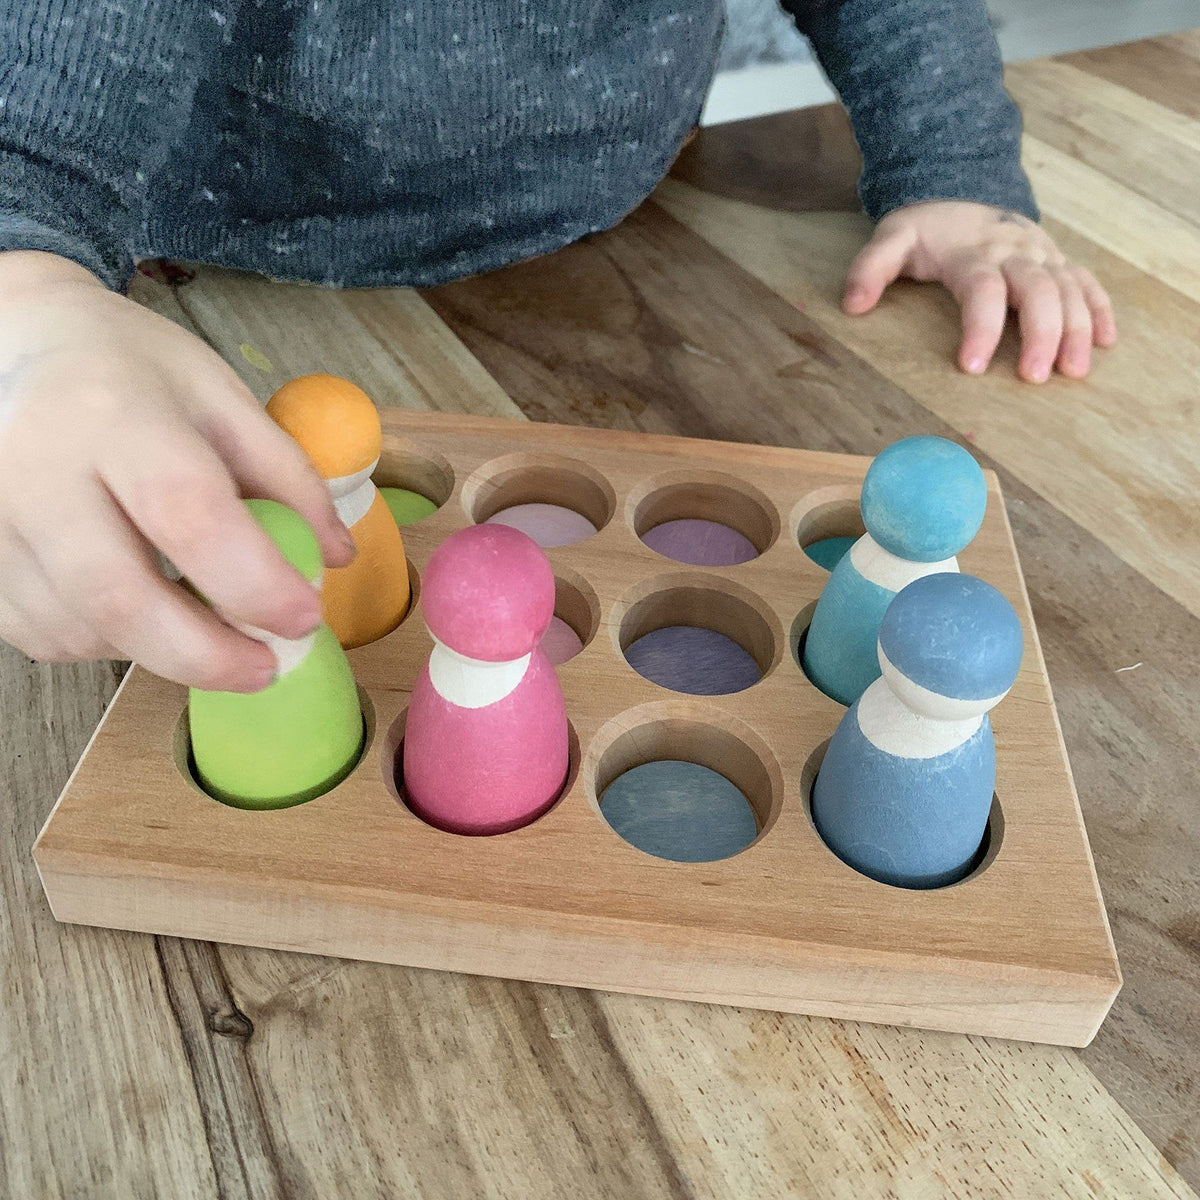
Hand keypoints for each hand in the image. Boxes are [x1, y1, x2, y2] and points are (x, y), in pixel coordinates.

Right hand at [0, 251, 353, 690]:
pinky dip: (106, 640)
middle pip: (118, 597)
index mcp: (112, 413)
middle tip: (265, 669)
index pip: (187, 513)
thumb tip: (333, 557)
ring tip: (201, 616)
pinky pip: (44, 634)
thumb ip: (286, 476)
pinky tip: (138, 604)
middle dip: (205, 655)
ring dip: (159, 648)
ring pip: (81, 628)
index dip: (253, 581)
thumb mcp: (221, 396)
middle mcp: (33, 468)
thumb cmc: (127, 371)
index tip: (304, 617)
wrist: (14, 343)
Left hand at [842, 200, 1116, 381]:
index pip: (982, 290)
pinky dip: (1100, 310)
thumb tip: (852, 305)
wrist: (963, 187)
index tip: (970, 366)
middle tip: (1034, 377)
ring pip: (1069, 289)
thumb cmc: (926, 228)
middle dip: (1041, 334)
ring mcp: (1042, 254)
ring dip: (1077, 329)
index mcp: (973, 252)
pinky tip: (1106, 342)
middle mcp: (1015, 252)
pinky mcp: (1058, 259)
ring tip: (1075, 371)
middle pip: (1038, 290)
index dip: (980, 327)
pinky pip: (1086, 281)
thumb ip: (870, 268)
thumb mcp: (891, 238)